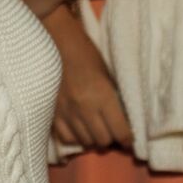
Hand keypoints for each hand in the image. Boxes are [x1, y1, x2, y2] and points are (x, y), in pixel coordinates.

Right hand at [45, 9, 131, 150]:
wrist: (54, 40)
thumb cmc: (86, 53)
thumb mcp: (107, 75)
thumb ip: (114, 100)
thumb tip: (122, 122)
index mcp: (102, 96)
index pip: (120, 131)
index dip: (128, 139)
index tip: (129, 139)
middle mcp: (84, 108)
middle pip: (103, 140)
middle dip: (111, 139)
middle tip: (113, 132)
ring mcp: (66, 112)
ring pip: (85, 141)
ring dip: (93, 138)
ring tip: (96, 130)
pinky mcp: (52, 112)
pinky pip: (67, 138)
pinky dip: (76, 137)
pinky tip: (80, 129)